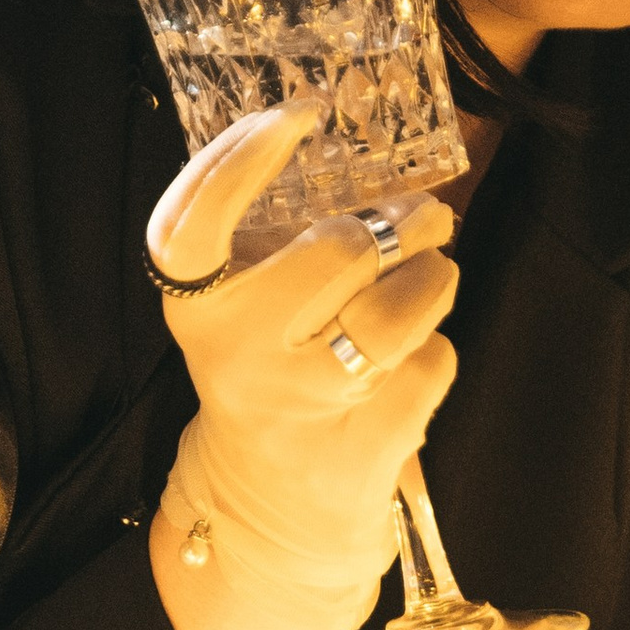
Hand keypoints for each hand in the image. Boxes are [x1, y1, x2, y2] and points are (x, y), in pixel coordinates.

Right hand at [146, 102, 458, 626]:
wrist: (267, 515)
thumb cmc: (272, 378)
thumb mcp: (250, 311)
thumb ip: (288, 241)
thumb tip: (391, 171)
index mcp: (196, 310)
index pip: (192, 223)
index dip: (239, 159)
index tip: (298, 115)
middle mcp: (235, 357)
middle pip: (337, 250)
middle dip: (404, 222)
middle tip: (422, 218)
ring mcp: (296, 408)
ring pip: (399, 308)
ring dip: (434, 279)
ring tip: (432, 275)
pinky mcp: (356, 455)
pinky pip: (431, 365)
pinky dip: (437, 348)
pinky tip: (415, 358)